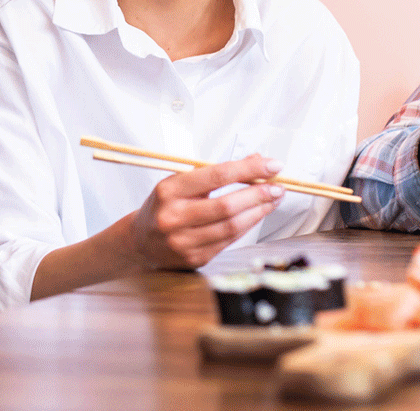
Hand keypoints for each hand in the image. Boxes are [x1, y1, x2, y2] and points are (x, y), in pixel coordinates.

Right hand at [130, 155, 285, 269]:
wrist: (141, 242)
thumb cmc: (165, 206)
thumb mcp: (181, 182)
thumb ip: (216, 172)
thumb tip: (256, 160)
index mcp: (169, 190)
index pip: (216, 176)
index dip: (248, 169)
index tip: (271, 165)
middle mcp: (174, 217)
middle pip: (227, 205)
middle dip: (258, 194)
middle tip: (279, 186)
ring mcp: (184, 241)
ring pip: (232, 226)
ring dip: (258, 212)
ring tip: (273, 200)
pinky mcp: (195, 258)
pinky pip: (229, 240)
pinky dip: (247, 225)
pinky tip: (257, 215)